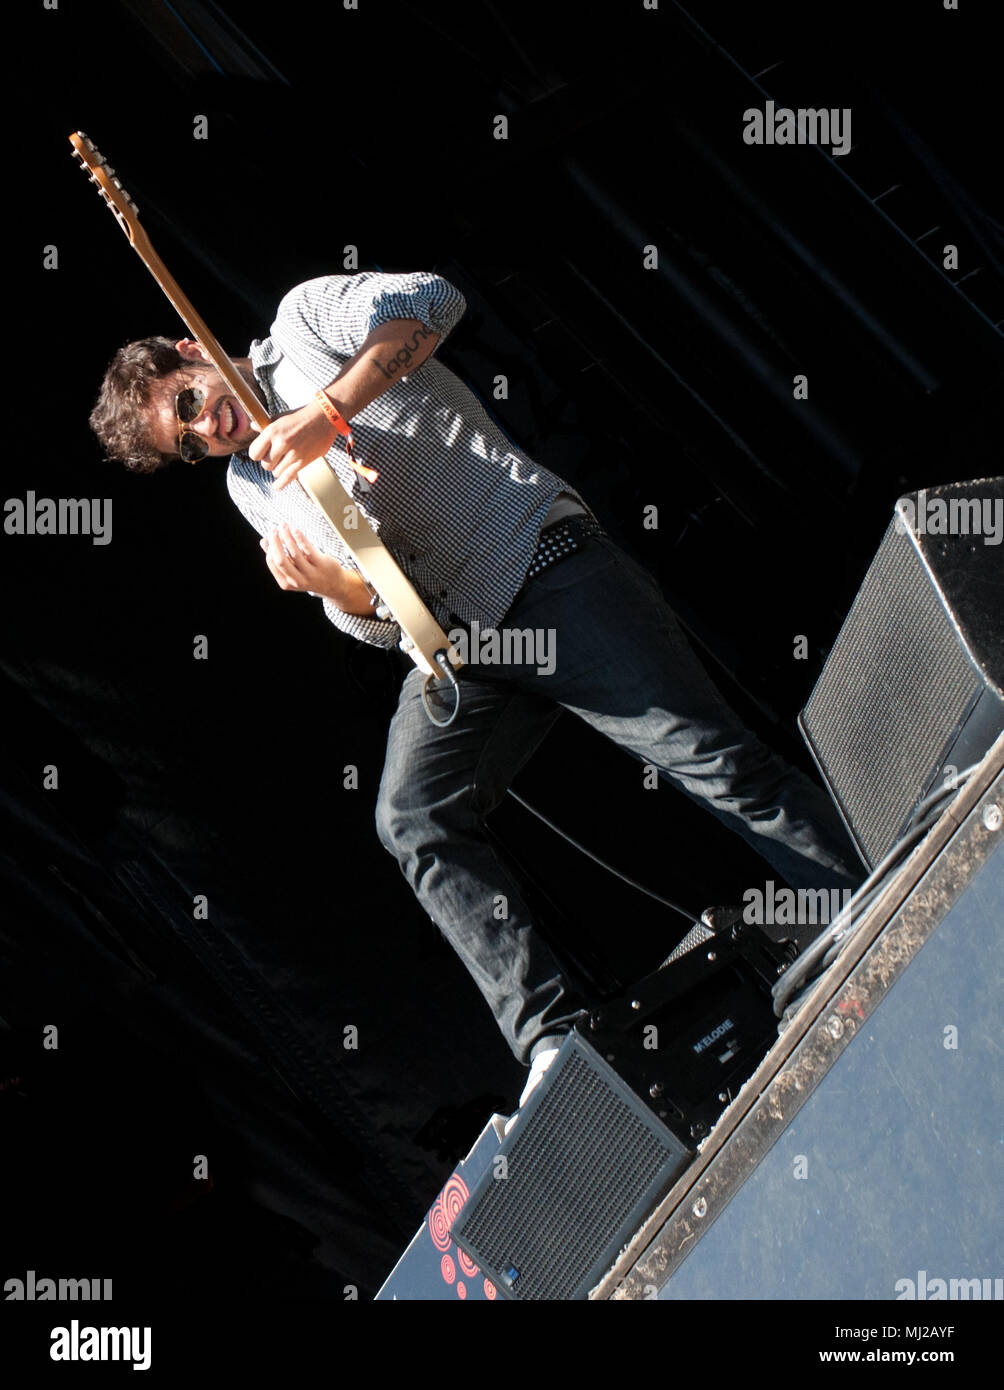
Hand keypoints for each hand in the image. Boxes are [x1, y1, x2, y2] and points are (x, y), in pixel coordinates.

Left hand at [248, 400, 337, 489]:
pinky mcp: (304, 461)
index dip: (257, 454)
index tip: (262, 453)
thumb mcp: (281, 418)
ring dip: (279, 469)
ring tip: (285, 461)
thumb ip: (266, 425)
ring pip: (276, 472)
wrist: (325, 418)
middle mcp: (281, 443)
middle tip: (277, 456)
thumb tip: (253, 426)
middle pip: (266, 464)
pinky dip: (281, 483)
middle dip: (269, 462)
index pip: (254, 453)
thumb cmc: (302, 417)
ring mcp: (293, 453)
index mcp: (272, 431)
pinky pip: (288, 477)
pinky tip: (276, 486)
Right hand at [259, 524, 374, 614]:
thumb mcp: (292, 569)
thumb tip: (263, 541)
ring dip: (287, 536)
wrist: (333, 585)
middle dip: (275, 542)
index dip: (269, 548)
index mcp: (286, 583)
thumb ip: (277, 556)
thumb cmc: (308, 574)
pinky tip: (295, 529)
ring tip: (283, 525)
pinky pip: (309, 549)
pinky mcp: (322, 564)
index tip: (269, 536)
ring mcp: (311, 574)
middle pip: (281, 559)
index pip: (273, 563)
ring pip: (294, 552)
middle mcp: (298, 580)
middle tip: (273, 529)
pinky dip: (300, 538)